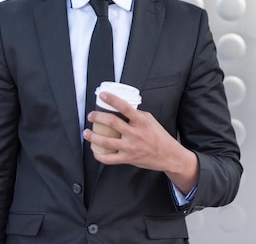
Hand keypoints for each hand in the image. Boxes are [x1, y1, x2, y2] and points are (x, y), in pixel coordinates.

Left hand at [83, 91, 198, 193]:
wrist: (168, 156)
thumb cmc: (160, 137)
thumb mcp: (151, 120)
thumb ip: (136, 115)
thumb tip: (121, 109)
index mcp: (142, 121)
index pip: (124, 107)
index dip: (112, 99)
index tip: (102, 95)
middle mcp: (135, 133)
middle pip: (111, 122)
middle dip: (97, 117)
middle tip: (91, 115)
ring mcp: (130, 147)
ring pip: (106, 141)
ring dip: (93, 136)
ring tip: (87, 132)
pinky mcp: (128, 158)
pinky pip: (109, 159)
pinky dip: (99, 155)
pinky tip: (95, 150)